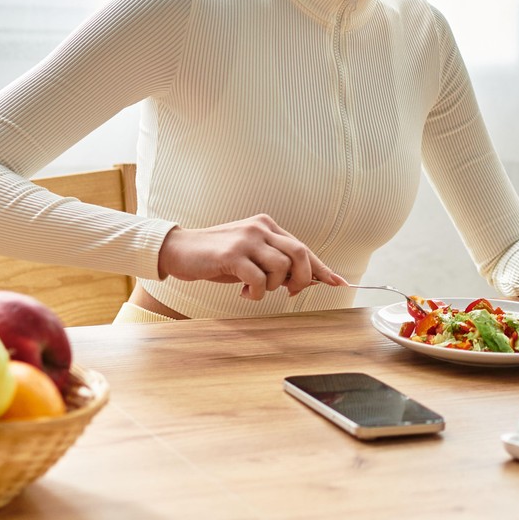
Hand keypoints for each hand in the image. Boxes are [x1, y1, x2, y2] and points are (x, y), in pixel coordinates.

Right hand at [156, 215, 346, 300]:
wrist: (179, 250)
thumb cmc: (216, 257)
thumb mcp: (250, 256)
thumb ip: (274, 263)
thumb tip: (303, 282)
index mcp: (267, 226)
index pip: (303, 248)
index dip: (322, 268)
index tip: (339, 282)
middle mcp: (261, 228)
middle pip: (300, 254)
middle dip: (302, 279)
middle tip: (289, 293)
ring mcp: (247, 240)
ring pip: (282, 267)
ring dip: (272, 287)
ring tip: (254, 290)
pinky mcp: (232, 254)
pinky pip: (258, 279)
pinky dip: (255, 293)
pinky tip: (242, 292)